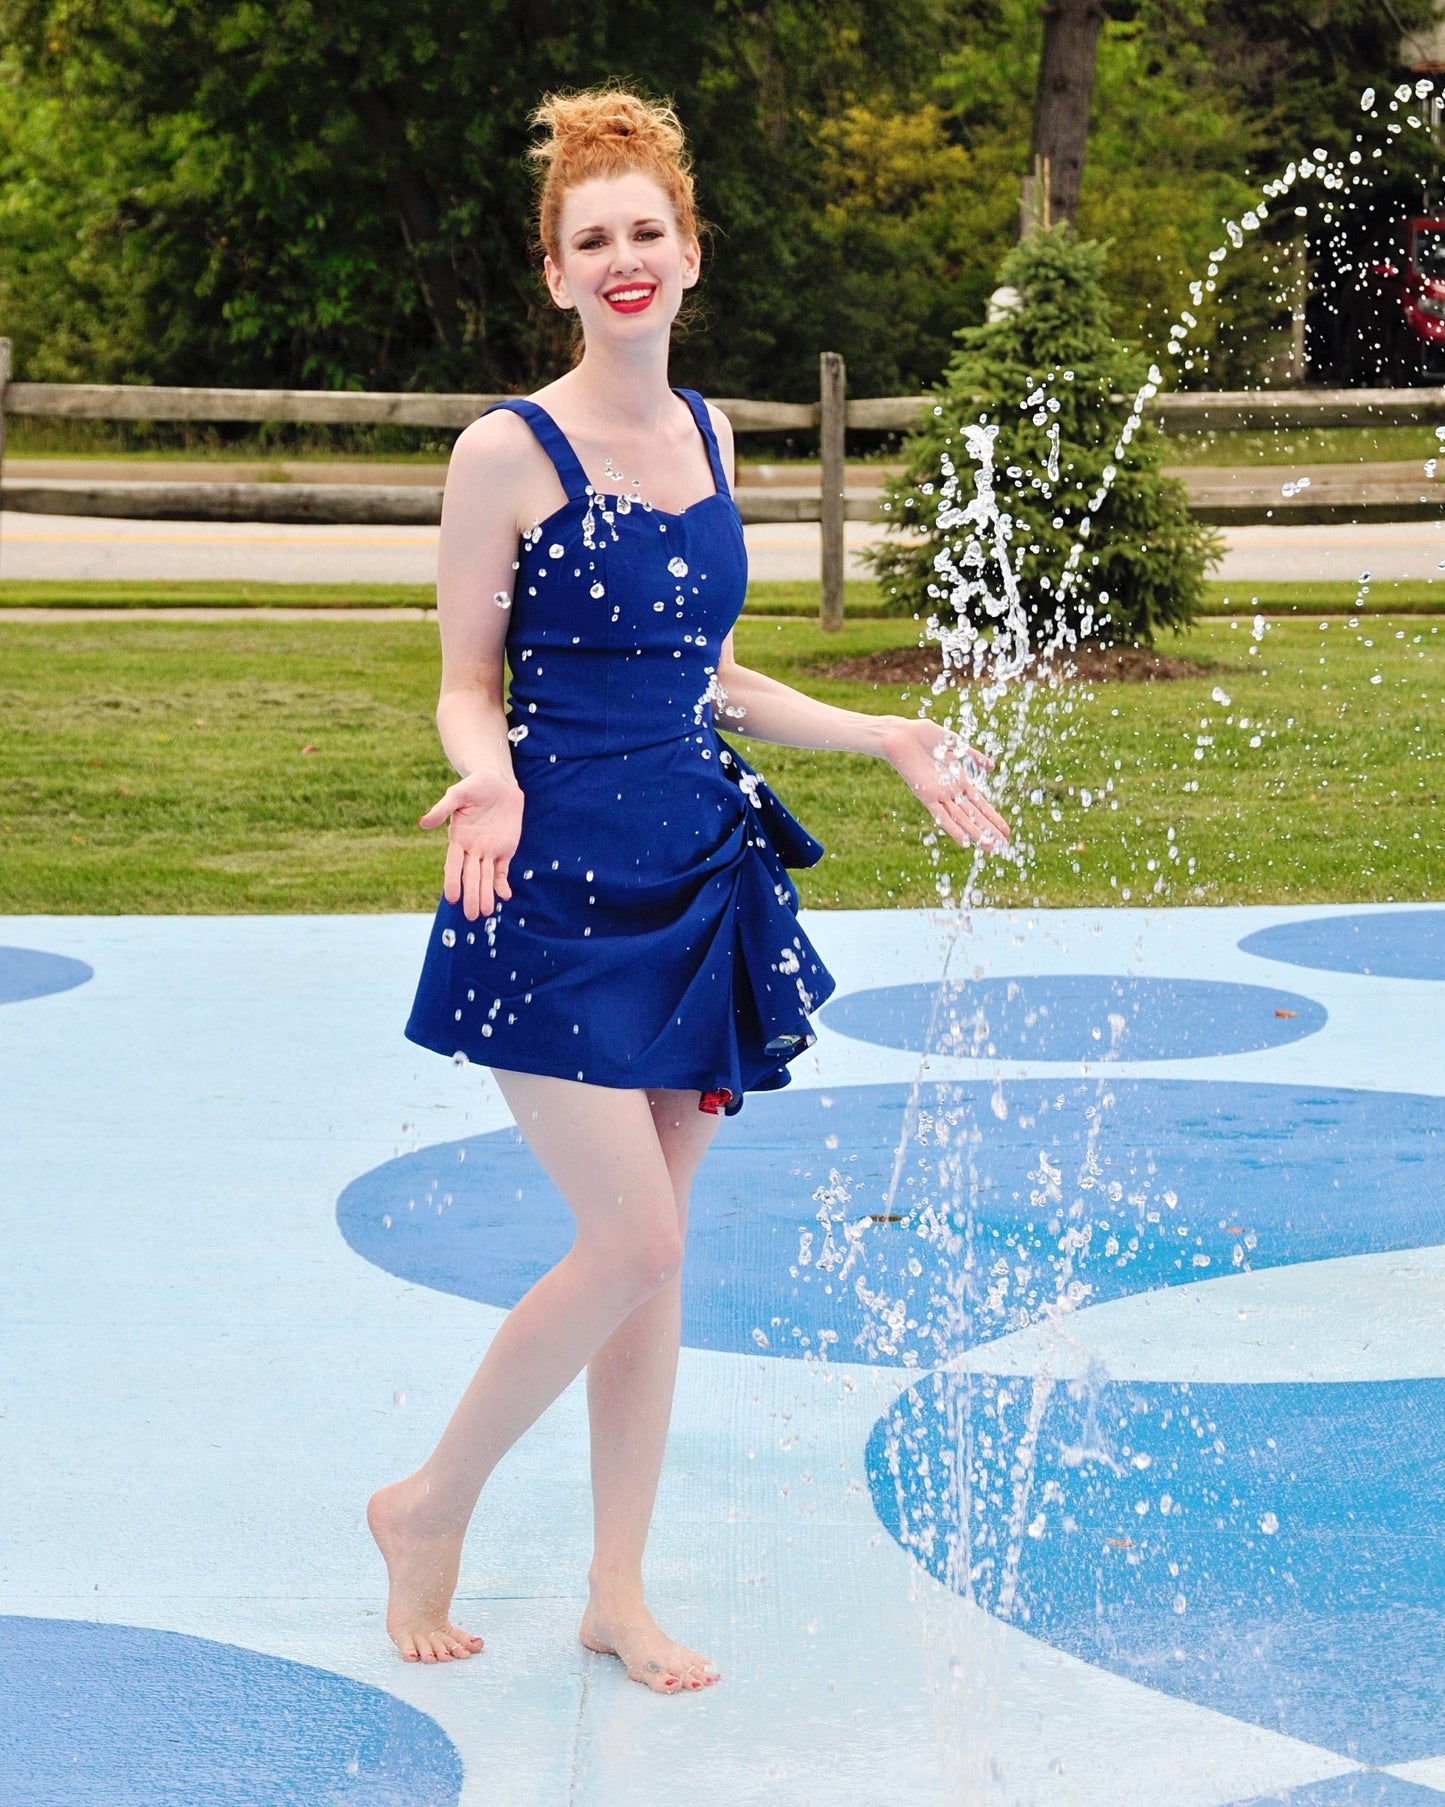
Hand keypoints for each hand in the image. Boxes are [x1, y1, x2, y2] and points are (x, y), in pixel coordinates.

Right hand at [419, 770, 524, 919]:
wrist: (499, 781)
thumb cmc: (475, 785)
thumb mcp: (458, 793)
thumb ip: (442, 808)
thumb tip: (423, 823)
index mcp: (458, 838)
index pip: (453, 865)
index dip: (452, 881)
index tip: (452, 898)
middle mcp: (472, 849)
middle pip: (471, 877)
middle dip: (471, 896)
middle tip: (470, 916)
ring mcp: (489, 851)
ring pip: (486, 878)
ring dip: (485, 895)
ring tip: (484, 913)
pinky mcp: (505, 850)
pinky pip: (502, 871)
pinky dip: (502, 884)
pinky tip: (504, 896)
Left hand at [881, 717, 1010, 850]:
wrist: (902, 736)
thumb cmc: (926, 737)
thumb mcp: (956, 745)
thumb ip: (973, 756)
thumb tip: (992, 767)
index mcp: (959, 781)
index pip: (981, 804)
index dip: (993, 817)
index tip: (1006, 831)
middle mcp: (951, 791)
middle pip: (974, 816)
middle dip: (989, 831)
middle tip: (1004, 846)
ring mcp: (939, 795)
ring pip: (962, 819)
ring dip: (976, 834)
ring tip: (990, 847)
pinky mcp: (925, 795)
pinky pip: (941, 815)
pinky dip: (952, 829)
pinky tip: (964, 842)